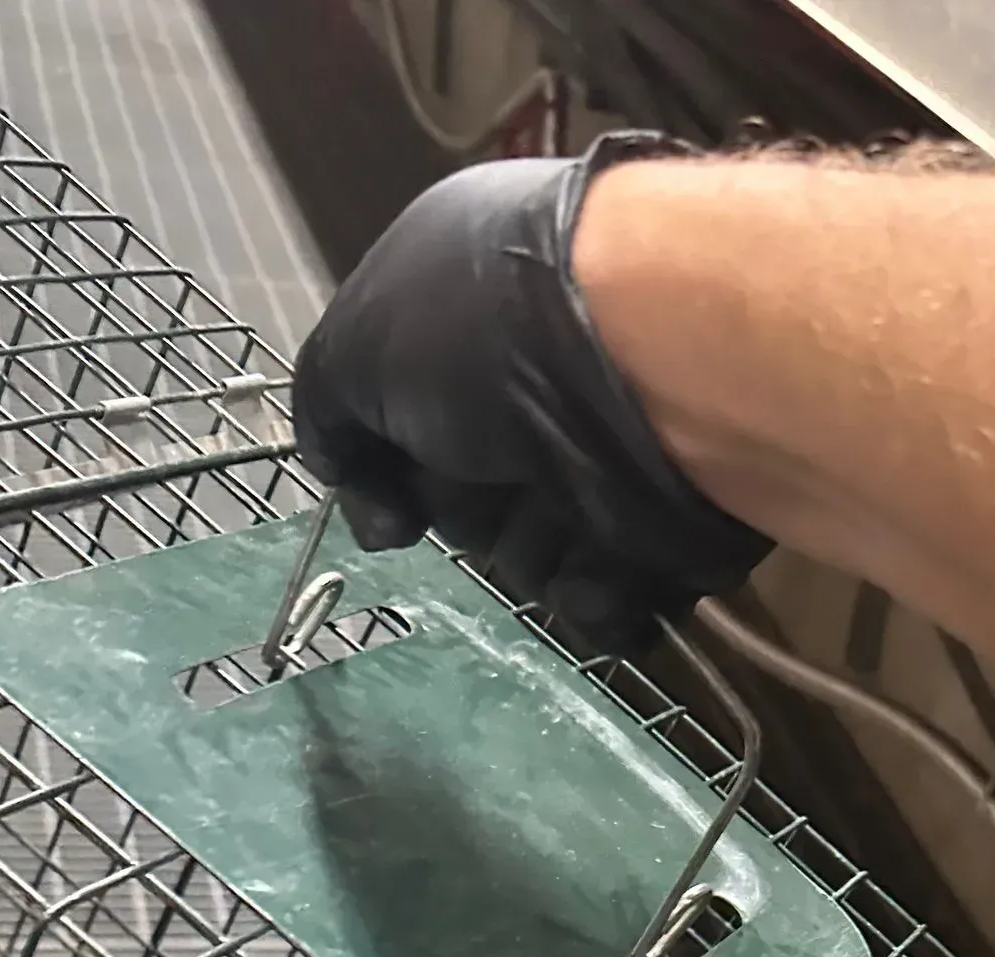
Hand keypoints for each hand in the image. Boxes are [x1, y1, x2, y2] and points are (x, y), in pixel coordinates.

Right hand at [290, 133, 771, 654]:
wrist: (653, 364)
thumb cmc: (488, 336)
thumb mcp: (358, 349)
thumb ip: (327, 413)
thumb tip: (355, 491)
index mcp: (468, 316)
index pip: (407, 424)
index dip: (393, 471)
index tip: (396, 504)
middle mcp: (536, 385)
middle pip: (467, 504)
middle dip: (470, 507)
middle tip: (492, 466)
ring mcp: (606, 455)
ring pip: (532, 560)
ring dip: (536, 547)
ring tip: (567, 496)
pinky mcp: (667, 524)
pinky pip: (604, 602)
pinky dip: (599, 595)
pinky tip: (607, 562)